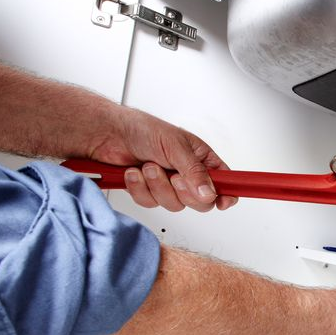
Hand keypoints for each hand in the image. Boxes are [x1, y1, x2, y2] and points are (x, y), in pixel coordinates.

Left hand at [88, 106, 237, 211]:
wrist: (108, 134)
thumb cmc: (143, 129)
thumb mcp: (176, 147)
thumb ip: (195, 172)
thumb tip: (210, 193)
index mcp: (201, 160)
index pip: (224, 182)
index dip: (226, 195)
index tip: (223, 202)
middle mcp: (188, 175)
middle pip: (200, 202)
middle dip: (183, 191)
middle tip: (174, 176)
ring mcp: (168, 186)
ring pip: (173, 204)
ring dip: (157, 186)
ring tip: (148, 166)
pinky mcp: (149, 193)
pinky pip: (150, 203)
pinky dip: (140, 188)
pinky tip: (134, 173)